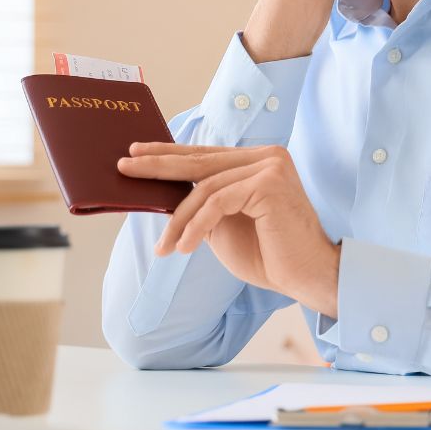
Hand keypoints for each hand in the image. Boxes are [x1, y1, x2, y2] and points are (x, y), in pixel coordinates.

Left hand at [117, 142, 339, 317]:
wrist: (306, 276)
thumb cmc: (268, 254)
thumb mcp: (223, 225)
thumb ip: (202, 204)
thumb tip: (162, 192)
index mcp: (258, 161)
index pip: (205, 154)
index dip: (168, 153)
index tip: (136, 154)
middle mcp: (267, 156)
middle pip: (200, 162)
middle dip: (158, 167)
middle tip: (124, 169)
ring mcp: (271, 166)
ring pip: (206, 187)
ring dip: (179, 220)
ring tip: (163, 248)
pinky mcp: (270, 183)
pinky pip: (218, 202)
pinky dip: (196, 226)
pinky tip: (184, 247)